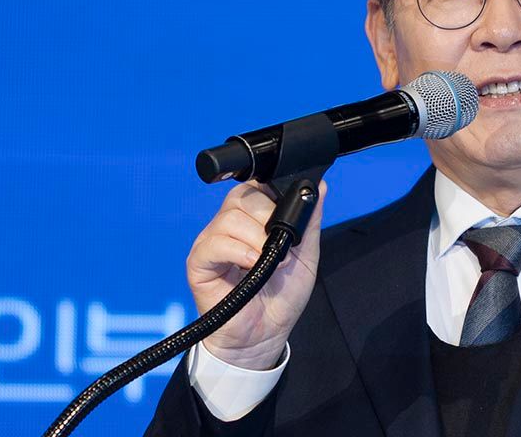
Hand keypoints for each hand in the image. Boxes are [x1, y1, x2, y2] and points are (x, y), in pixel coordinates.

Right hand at [186, 179, 326, 369]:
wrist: (265, 335)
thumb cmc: (281, 296)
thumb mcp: (306, 254)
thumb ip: (311, 220)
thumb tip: (320, 186)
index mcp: (252, 218)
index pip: (256, 185)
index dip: (273, 191)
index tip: (290, 210)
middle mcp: (229, 225)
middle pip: (242, 195)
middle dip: (269, 216)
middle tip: (282, 244)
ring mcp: (212, 242)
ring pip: (230, 218)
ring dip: (257, 237)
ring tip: (270, 260)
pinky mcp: (199, 262)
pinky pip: (215, 243)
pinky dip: (238, 250)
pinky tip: (252, 264)